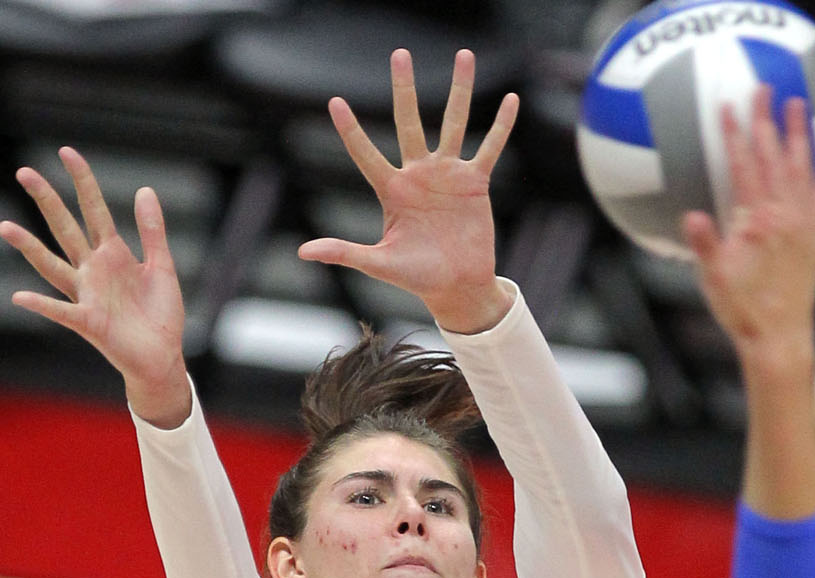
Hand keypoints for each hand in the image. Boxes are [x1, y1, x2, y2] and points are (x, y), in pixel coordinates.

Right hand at [0, 148, 190, 426]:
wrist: (162, 358)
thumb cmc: (159, 315)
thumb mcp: (162, 267)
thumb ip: (153, 231)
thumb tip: (145, 189)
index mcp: (112, 255)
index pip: (93, 209)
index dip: (82, 181)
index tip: (66, 152)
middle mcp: (93, 271)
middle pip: (65, 229)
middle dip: (46, 201)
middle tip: (23, 172)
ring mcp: (87, 296)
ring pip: (53, 266)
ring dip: (29, 248)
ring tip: (4, 227)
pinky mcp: (89, 323)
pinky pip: (61, 312)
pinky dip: (41, 305)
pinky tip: (19, 296)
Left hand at [299, 49, 518, 334]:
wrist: (456, 286)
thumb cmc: (415, 277)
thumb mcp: (378, 263)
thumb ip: (344, 251)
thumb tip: (303, 252)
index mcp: (392, 190)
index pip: (366, 154)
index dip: (351, 130)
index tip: (335, 102)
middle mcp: (418, 174)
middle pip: (409, 122)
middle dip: (404, 89)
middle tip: (400, 54)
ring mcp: (447, 175)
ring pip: (454, 123)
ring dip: (460, 90)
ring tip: (465, 55)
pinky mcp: (475, 182)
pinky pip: (490, 148)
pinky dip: (501, 125)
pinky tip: (510, 99)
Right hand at [682, 88, 814, 371]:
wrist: (780, 334)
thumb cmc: (742, 309)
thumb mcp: (712, 277)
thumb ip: (704, 243)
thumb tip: (690, 217)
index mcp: (757, 219)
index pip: (744, 165)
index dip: (735, 134)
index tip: (729, 107)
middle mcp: (786, 213)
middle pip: (774, 155)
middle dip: (767, 119)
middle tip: (763, 88)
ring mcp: (806, 220)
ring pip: (802, 165)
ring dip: (799, 132)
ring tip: (796, 103)